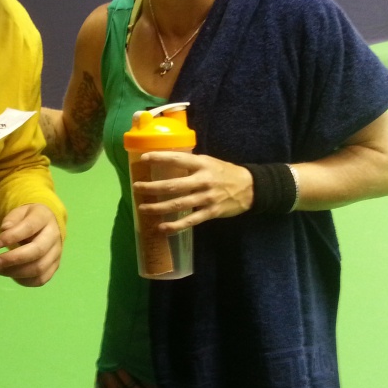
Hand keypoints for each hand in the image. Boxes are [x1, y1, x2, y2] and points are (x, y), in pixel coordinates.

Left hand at [0, 203, 61, 286]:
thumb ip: (11, 219)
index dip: (11, 237)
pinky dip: (23, 281)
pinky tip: (10, 274)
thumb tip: (5, 229)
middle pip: (37, 251)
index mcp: (44, 217)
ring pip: (39, 268)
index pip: (29, 227)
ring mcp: (56, 253)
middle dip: (13, 259)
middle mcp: (54, 235)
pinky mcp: (54, 266)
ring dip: (16, 272)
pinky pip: (41, 279)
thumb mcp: (18, 213)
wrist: (46, 225)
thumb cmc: (27, 219)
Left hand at [133, 152, 252, 233]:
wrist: (250, 187)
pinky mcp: (211, 213)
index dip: (159, 158)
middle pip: (173, 185)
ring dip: (158, 208)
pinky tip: (162, 228)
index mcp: (201, 164)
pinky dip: (175, 226)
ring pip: (178, 204)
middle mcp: (203, 180)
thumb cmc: (225, 172)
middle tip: (137, 188)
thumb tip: (166, 162)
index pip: (177, 159)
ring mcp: (206, 198)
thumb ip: (190, 163)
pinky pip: (190, 221)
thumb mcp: (208, 162)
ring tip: (143, 208)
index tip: (143, 159)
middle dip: (152, 188)